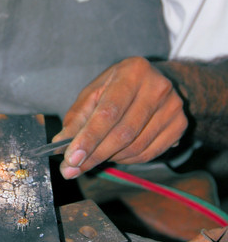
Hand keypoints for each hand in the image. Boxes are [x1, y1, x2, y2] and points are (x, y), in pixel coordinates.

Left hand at [55, 57, 187, 178]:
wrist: (155, 82)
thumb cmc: (118, 88)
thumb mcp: (94, 93)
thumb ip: (77, 117)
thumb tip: (60, 143)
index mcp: (132, 71)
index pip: (109, 111)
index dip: (89, 137)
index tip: (71, 158)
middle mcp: (158, 87)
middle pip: (123, 133)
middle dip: (95, 155)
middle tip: (73, 169)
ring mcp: (173, 106)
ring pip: (136, 147)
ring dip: (110, 158)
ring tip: (94, 156)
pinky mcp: (180, 124)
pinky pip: (150, 154)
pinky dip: (127, 160)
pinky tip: (116, 154)